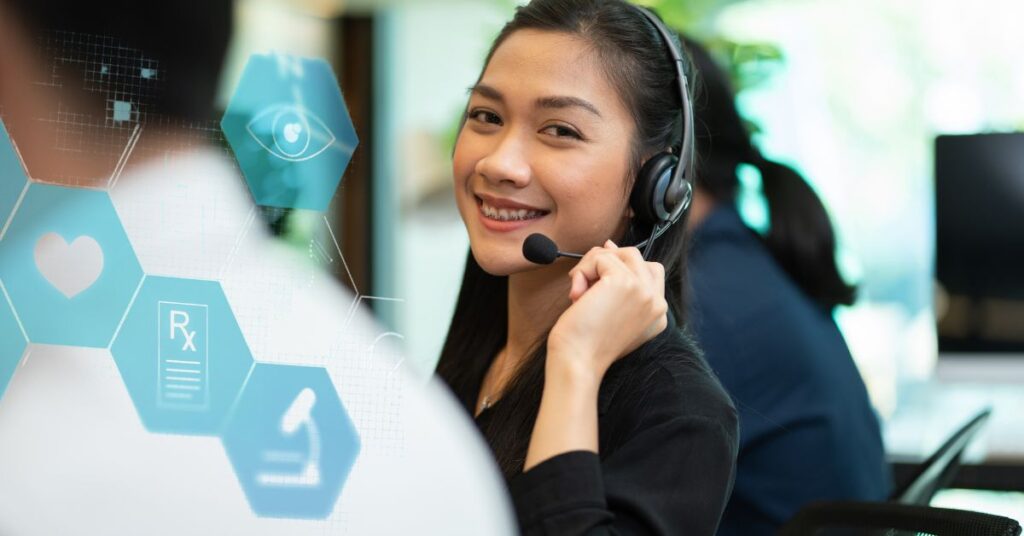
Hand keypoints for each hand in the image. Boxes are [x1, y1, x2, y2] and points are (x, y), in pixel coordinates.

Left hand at [547, 240, 667, 382]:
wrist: (578, 362)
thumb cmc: (587, 344)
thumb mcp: (611, 314)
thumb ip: (618, 286)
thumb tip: (610, 244)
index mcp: (658, 315)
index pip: (651, 272)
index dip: (622, 266)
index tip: (599, 273)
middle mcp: (657, 303)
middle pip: (636, 257)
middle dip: (606, 262)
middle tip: (585, 284)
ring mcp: (644, 291)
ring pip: (620, 252)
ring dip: (592, 264)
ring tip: (579, 291)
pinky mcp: (625, 282)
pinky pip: (601, 257)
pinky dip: (582, 271)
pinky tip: (576, 295)